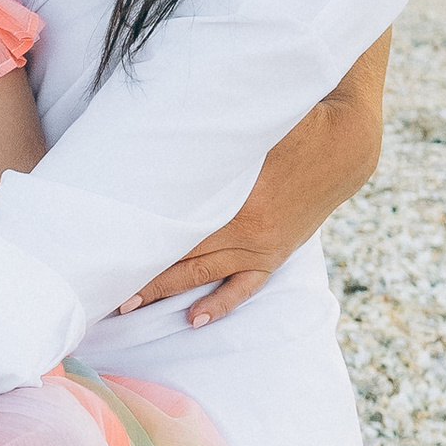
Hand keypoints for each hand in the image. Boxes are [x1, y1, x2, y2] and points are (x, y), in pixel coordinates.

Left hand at [122, 30, 391, 326]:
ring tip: (129, 304)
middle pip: (180, 253)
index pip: (173, 221)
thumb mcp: (247, 127)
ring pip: (204, 274)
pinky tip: (196, 320)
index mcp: (232, 193)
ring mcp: (260, 245)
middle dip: (141, 270)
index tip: (105, 242)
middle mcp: (243, 226)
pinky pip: (244, 286)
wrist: (345, 147)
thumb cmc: (291, 126)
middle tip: (101, 284)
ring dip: (167, 290)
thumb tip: (159, 125)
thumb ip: (206, 134)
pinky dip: (220, 304)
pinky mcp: (275, 255)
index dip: (138, 233)